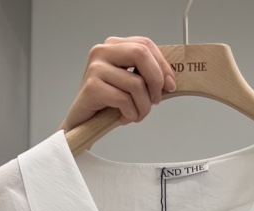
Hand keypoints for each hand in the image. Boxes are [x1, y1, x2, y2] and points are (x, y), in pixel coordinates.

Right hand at [60, 36, 176, 131]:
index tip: (171, 85)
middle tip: (155, 100)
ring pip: (136, 83)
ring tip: (136, 115)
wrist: (82, 123)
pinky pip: (124, 100)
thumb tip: (170, 80)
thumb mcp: (129, 84)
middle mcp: (102, 51)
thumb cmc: (107, 104)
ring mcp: (96, 68)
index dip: (163, 66)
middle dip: (156, 81)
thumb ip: (145, 75)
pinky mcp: (92, 87)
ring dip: (143, 107)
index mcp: (114, 46)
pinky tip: (124, 118)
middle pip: (141, 54)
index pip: (145, 45)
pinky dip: (130, 114)